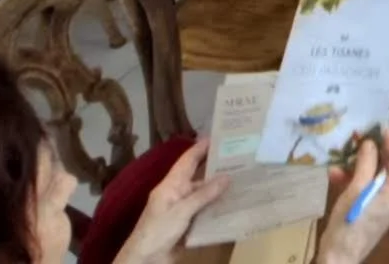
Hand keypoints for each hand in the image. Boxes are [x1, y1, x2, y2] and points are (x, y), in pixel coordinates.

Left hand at [112, 140, 228, 263]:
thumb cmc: (158, 231)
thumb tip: (226, 177)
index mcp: (170, 185)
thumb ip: (203, 194)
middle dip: (215, 168)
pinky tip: (233, 207)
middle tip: (238, 159)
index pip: (187, 161)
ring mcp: (181, 210)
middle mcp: (176, 194)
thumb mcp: (181, 211)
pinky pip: (204, 212)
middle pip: (198, 177)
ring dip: (219, 190)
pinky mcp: (186, 225)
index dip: (200, 148)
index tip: (217, 136)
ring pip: (203, 195)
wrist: (145, 259)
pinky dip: (217, 208)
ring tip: (242, 182)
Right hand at [317, 127, 388, 263]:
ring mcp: (383, 201)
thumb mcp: (357, 189)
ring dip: (357, 163)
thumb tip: (370, 142)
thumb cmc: (350, 222)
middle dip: (371, 149)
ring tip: (341, 151)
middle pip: (388, 163)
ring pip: (373, 173)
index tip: (376, 124)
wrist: (339, 256)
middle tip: (355, 134)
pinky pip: (364, 185)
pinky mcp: (370, 206)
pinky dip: (351, 177)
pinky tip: (334, 172)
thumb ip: (365, 163)